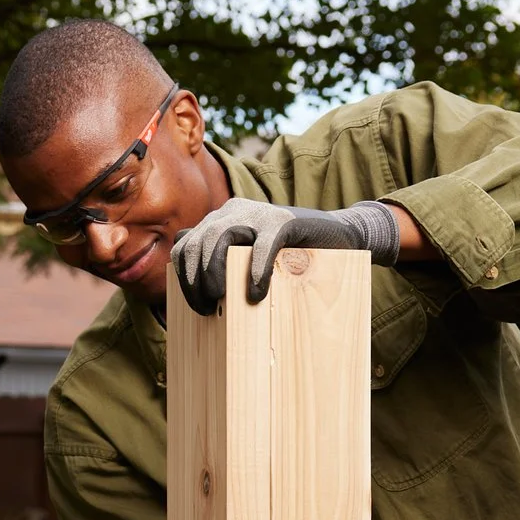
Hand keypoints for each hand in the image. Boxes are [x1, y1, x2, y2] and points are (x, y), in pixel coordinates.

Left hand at [172, 198, 400, 312]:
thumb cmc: (288, 255)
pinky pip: (263, 244)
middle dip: (196, 279)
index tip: (196, 306)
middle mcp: (235, 210)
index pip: (186, 245)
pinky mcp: (285, 221)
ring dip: (216, 271)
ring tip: (222, 300)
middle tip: (207, 309)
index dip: (184, 277)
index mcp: (220, 219)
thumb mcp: (250, 257)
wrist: (336, 234)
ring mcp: (260, 213)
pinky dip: (256, 269)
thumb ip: (223, 263)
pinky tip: (255, 293)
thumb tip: (198, 291)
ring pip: (221, 237)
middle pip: (200, 242)